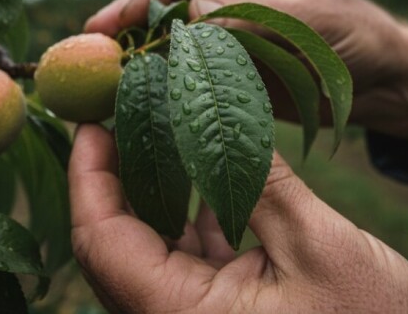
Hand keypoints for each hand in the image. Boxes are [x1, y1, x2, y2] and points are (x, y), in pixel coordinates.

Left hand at [70, 124, 407, 312]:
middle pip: (116, 244)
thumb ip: (263, 181)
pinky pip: (190, 258)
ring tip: (161, 128)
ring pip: (152, 249)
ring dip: (155, 191)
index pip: (102, 243)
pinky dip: (193, 214)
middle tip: (123, 114)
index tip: (91, 121)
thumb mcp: (319, 245)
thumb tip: (224, 113)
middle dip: (115, 177)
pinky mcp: (227, 313)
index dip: (88, 178)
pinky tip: (207, 169)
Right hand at [86, 0, 407, 143]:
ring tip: (102, 75)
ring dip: (140, 58)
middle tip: (92, 42)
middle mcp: (233, 1)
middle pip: (169, 5)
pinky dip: (164, 87)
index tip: (132, 14)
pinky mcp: (232, 78)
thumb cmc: (360, 38)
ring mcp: (229, 41)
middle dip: (131, 22)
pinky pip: (190, 79)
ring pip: (173, 45)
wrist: (387, 84)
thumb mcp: (317, 22)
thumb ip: (259, 18)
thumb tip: (194, 14)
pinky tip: (139, 100)